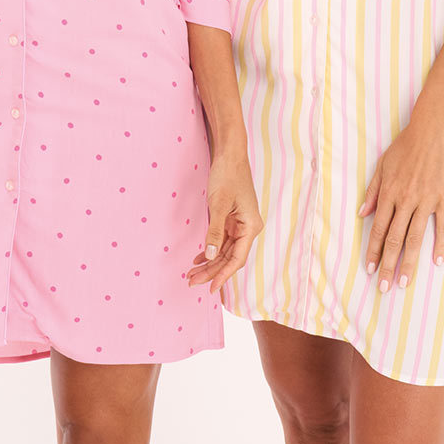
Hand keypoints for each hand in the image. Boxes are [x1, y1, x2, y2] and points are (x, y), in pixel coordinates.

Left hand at [188, 151, 262, 293]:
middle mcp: (248, 228)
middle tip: (192, 282)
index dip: (223, 275)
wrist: (230, 155)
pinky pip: (222, 241)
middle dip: (212, 270)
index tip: (211, 288)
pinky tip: (198, 258)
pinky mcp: (232, 219)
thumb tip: (210, 256)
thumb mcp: (219, 205)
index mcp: (251, 226)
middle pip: (230, 257)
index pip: (237, 258)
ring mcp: (240, 224)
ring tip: (192, 274)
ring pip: (225, 251)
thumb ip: (215, 232)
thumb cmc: (227, 175)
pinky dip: (211, 249)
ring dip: (210, 262)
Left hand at [358, 105, 443, 290]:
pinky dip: (440, 245)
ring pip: (415, 237)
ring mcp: (426, 200)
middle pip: (395, 239)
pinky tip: (437, 262)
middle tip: (385, 288)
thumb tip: (361, 214)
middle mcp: (406, 200)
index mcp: (389, 192)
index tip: (370, 269)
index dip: (374, 251)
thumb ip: (372, 190)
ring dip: (409, 262)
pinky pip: (443, 226)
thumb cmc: (405, 145)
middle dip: (389, 265)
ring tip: (405, 282)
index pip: (378, 229)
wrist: (432, 129)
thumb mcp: (382, 164)